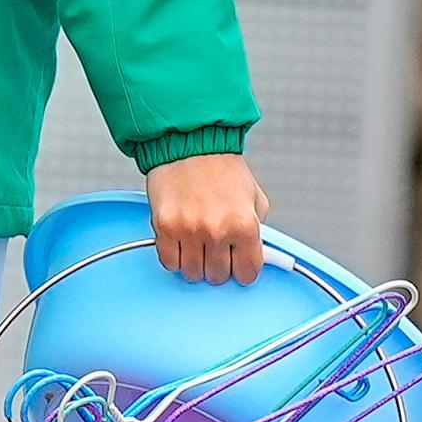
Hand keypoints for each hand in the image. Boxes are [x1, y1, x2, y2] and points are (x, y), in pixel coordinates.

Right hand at [146, 153, 267, 283]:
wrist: (190, 144)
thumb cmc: (221, 169)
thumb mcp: (254, 199)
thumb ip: (257, 230)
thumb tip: (254, 254)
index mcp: (245, 225)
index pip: (248, 273)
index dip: (243, 271)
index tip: (238, 266)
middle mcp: (218, 230)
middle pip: (218, 276)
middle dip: (218, 267)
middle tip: (216, 251)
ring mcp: (189, 230)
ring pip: (192, 273)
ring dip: (195, 264)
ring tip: (197, 246)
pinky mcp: (165, 226)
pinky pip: (168, 261)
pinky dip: (174, 257)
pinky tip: (180, 242)